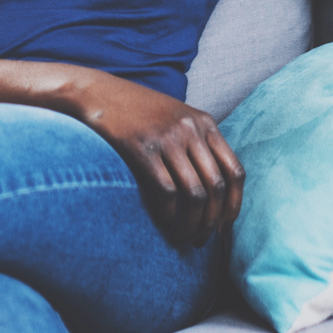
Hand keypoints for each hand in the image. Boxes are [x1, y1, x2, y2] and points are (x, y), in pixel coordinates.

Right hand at [71, 73, 243, 247]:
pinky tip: (164, 224)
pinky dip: (169, 214)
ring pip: (194, 193)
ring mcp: (167, 139)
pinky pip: (166, 191)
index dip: (234, 204)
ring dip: (191, 223)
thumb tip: (212, 184)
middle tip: (201, 239)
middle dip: (212, 220)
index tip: (224, 226)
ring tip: (183, 238)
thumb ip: (197, 141)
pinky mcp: (142, 149)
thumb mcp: (175, 117)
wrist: (97, 93)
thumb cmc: (135, 110)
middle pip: (216, 186)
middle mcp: (191, 130)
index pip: (234, 171)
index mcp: (204, 123)